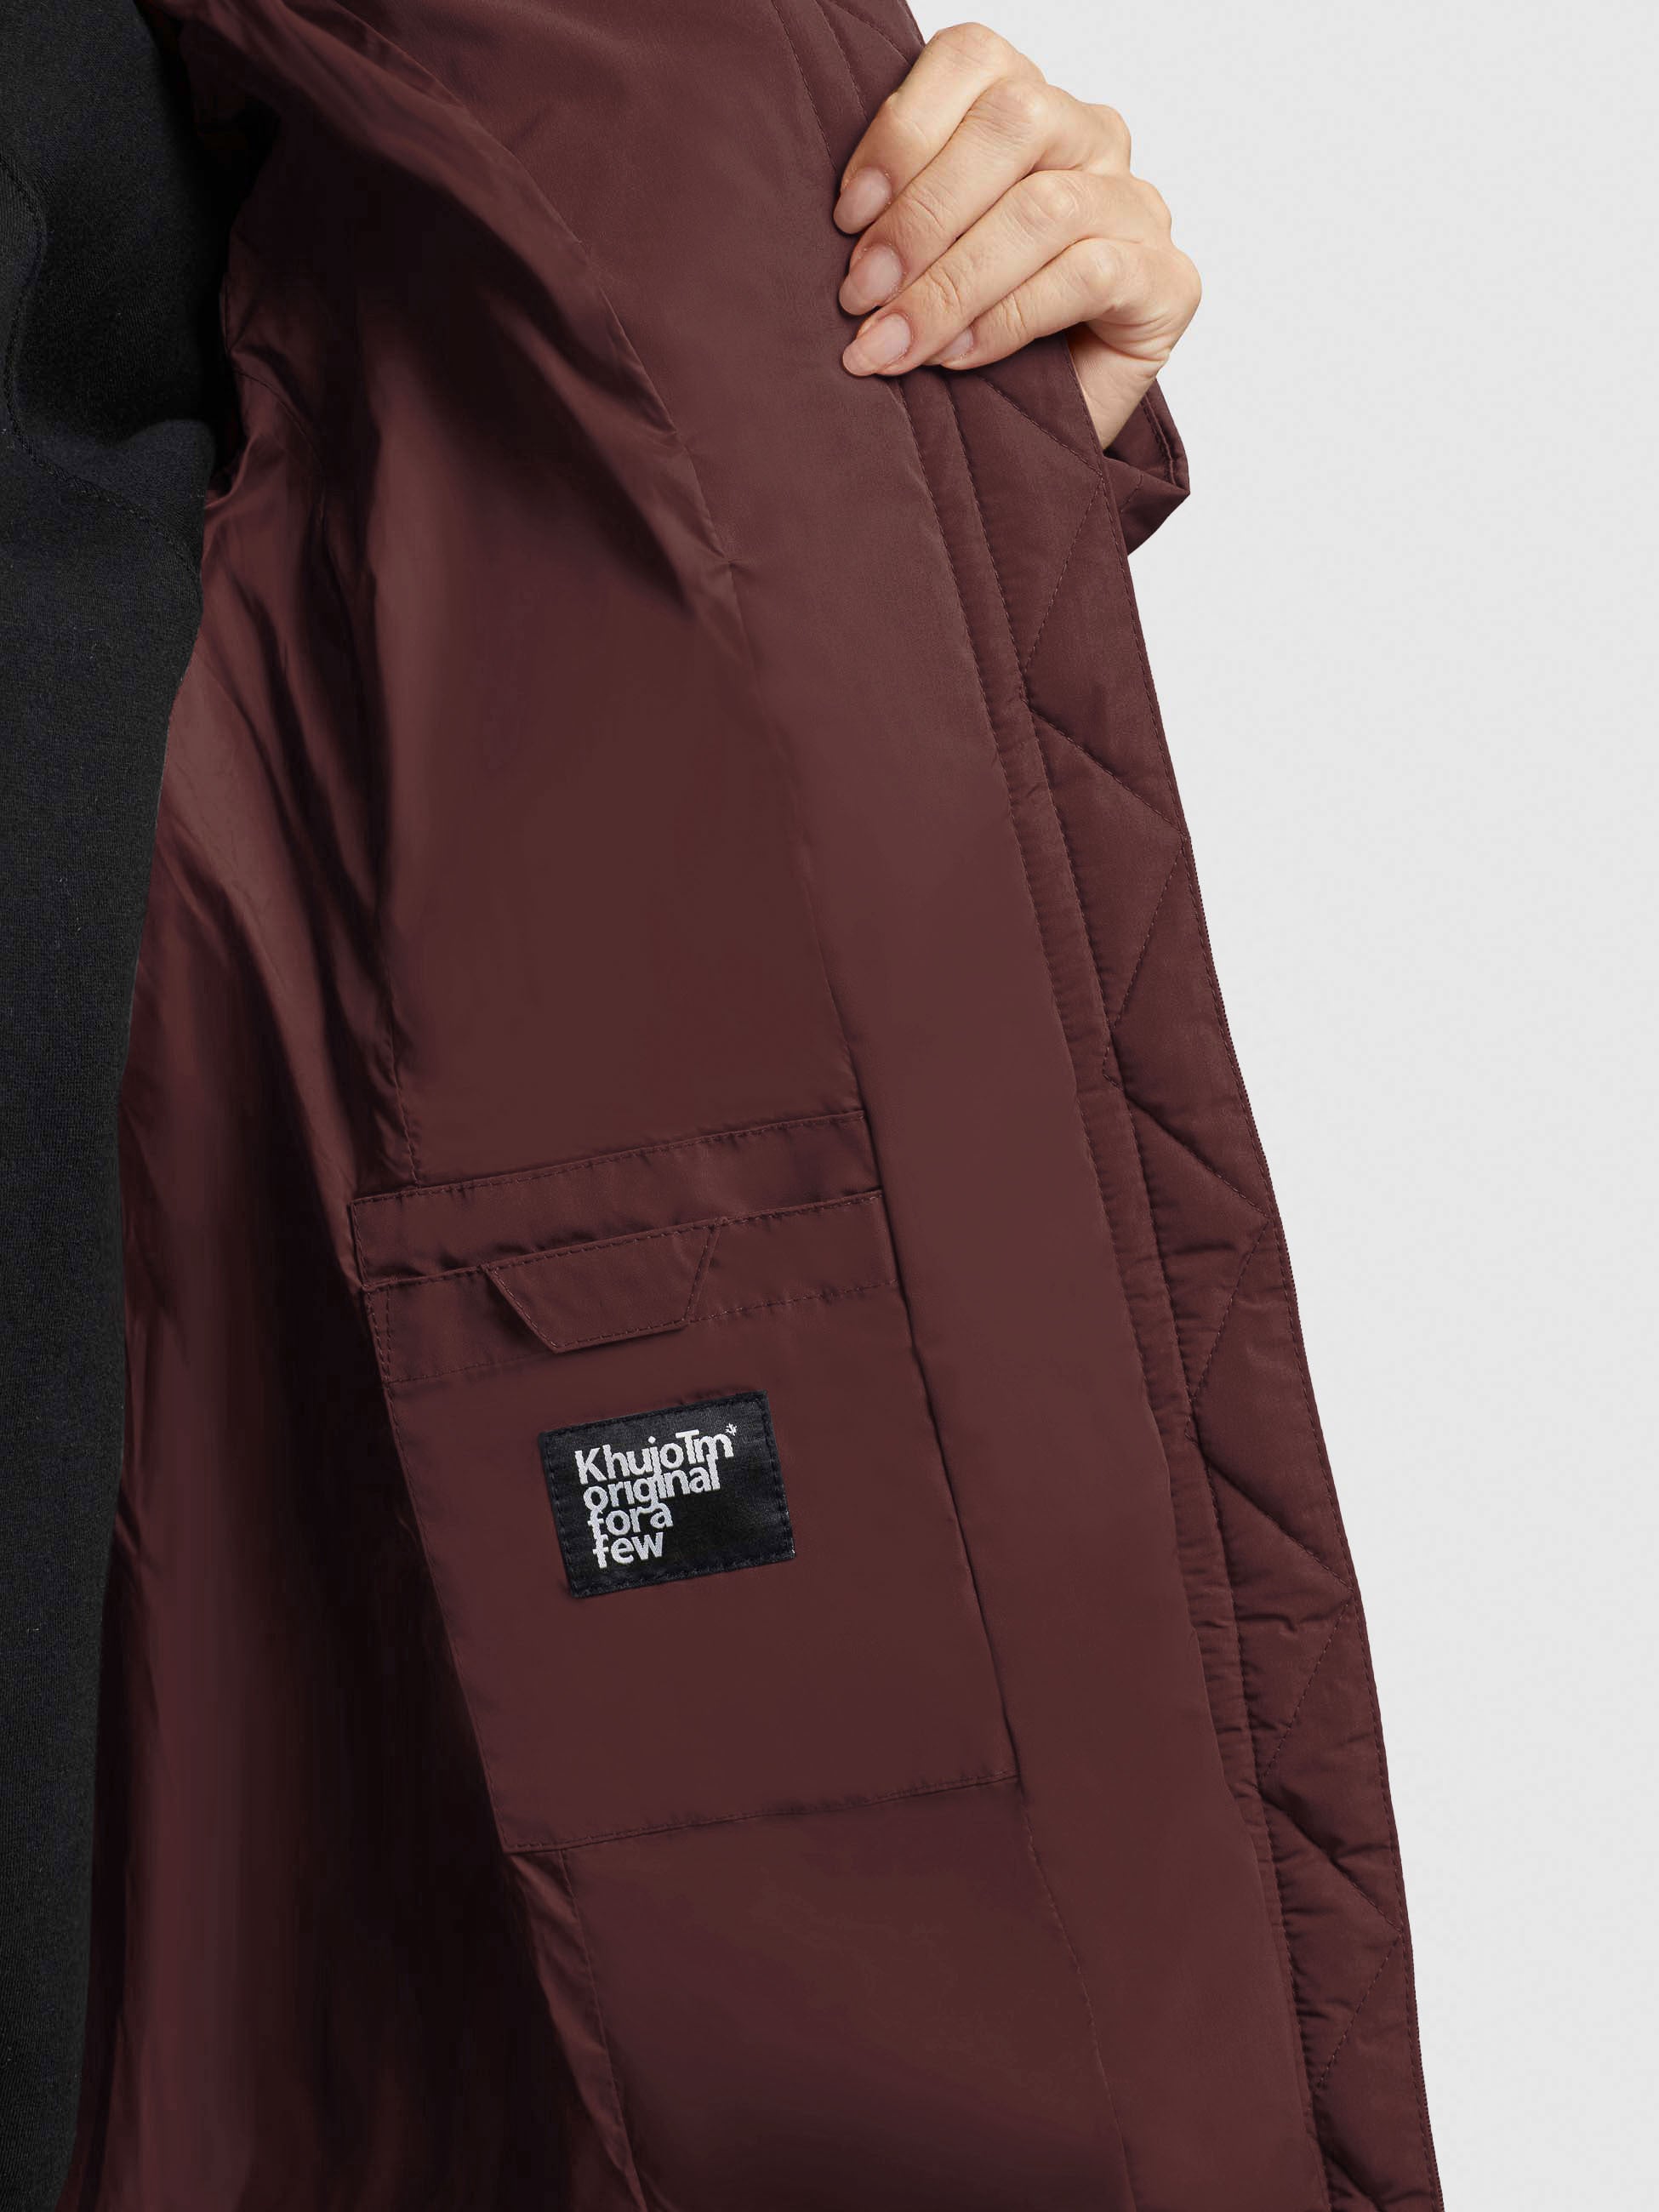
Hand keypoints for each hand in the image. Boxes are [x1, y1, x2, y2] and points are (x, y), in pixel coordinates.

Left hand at [833, 22, 1199, 447]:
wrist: (1041, 433)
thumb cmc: (975, 340)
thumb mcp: (922, 261)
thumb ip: (900, 215)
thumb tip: (850, 227)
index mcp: (1029, 108)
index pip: (975, 59)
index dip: (902, 131)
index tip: (847, 218)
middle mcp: (1091, 140)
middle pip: (1013, 122)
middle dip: (922, 214)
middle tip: (861, 292)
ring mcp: (1137, 207)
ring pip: (1045, 208)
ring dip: (953, 283)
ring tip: (896, 342)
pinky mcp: (1168, 281)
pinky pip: (1088, 276)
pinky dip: (1008, 319)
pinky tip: (958, 358)